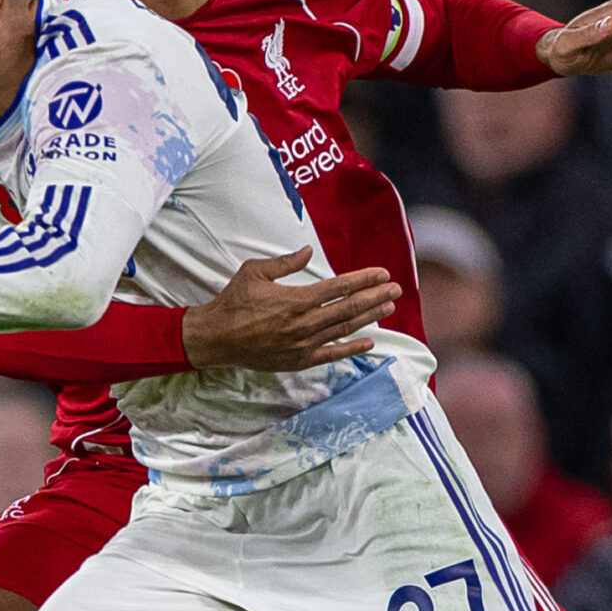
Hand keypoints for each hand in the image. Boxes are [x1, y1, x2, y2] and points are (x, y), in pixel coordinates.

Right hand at [181, 248, 400, 370]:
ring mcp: (304, 344)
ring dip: (369, 318)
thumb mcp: (255, 272)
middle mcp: (306, 322)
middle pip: (350, 308)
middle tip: (395, 289)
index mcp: (297, 299)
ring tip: (388, 307)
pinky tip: (370, 341)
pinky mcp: (299, 360)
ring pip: (345, 329)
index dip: (364, 280)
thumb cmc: (233, 302)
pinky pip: (332, 354)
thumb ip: (285, 262)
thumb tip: (308, 251)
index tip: (382, 274)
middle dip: (375, 297)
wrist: (216, 338)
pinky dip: (352, 348)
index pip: (340, 287)